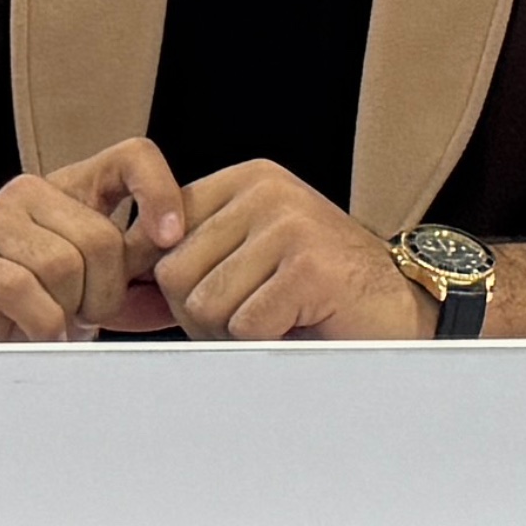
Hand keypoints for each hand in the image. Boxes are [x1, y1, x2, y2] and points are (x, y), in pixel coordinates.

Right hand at [0, 139, 187, 342]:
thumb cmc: (22, 307)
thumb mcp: (92, 291)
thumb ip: (137, 287)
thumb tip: (183, 294)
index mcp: (69, 190)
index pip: (131, 157)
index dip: (160, 192)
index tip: (171, 238)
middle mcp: (29, 193)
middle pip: (102, 237)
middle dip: (107, 292)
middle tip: (87, 315)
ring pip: (66, 265)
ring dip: (71, 310)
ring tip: (55, 321)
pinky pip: (26, 292)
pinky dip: (43, 325)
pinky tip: (36, 332)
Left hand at [148, 158, 432, 341]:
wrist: (406, 312)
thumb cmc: (322, 294)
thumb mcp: (253, 254)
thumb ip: (196, 253)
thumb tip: (118, 277)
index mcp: (247, 181)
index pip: (159, 236)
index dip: (171, 286)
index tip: (213, 301)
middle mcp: (266, 192)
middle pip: (173, 275)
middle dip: (200, 316)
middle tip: (255, 317)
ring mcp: (290, 225)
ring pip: (203, 304)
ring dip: (233, 333)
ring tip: (279, 321)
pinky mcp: (308, 267)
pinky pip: (244, 327)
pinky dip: (266, 344)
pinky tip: (302, 326)